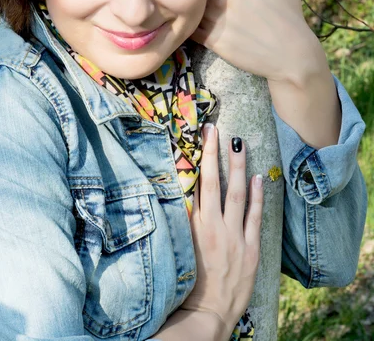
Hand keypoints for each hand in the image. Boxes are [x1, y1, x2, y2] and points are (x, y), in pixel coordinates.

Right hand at [181, 124, 262, 339]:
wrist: (208, 312)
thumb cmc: (192, 281)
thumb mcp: (185, 247)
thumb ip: (188, 220)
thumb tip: (189, 192)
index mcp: (195, 225)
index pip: (198, 183)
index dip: (202, 157)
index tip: (204, 136)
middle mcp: (213, 226)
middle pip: (215, 182)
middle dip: (216, 154)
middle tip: (217, 130)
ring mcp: (233, 236)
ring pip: (236, 194)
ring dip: (238, 167)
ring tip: (239, 144)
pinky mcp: (250, 249)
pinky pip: (254, 216)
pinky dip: (257, 196)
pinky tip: (258, 177)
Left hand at [191, 0, 322, 83]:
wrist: (292, 55)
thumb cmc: (290, 14)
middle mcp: (225, 0)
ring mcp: (219, 21)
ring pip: (192, 7)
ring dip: (189, 7)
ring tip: (188, 8)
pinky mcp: (215, 42)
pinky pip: (191, 30)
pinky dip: (188, 26)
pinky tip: (191, 25)